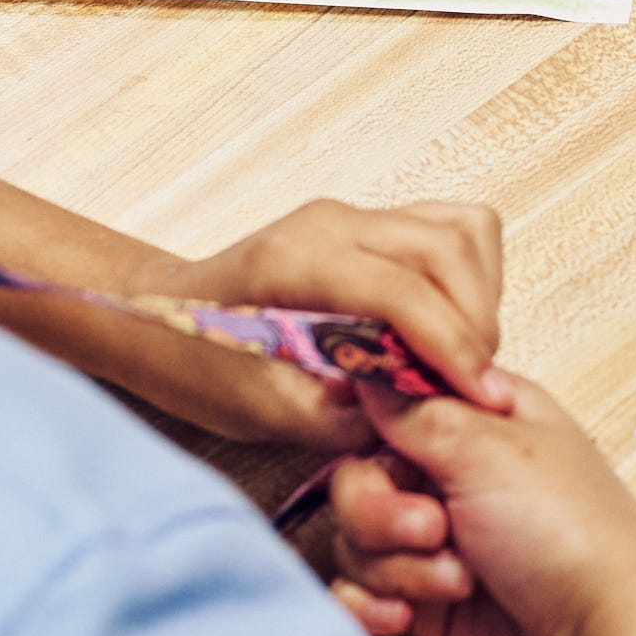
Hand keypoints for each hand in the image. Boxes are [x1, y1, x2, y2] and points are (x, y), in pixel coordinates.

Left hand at [161, 196, 515, 430]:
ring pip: (460, 231)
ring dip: (479, 297)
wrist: (152, 316)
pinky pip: (449, 233)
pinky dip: (468, 279)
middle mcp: (331, 222)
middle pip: (447, 248)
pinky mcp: (370, 224)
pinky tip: (445, 329)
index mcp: (295, 262)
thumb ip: (335, 417)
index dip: (454, 348)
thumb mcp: (256, 409)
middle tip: (471, 388)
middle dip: (475, 324)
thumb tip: (409, 419)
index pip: (404, 291)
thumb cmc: (193, 359)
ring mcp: (353, 215)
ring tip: (459, 358)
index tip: (483, 400)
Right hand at [321, 377, 635, 635]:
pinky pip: (362, 592)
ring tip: (456, 581)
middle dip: (380, 511)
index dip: (365, 418)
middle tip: (432, 530)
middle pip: (360, 478)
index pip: (393, 400)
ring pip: (357, 539)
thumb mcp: (488, 448)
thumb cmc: (569, 533)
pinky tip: (406, 617)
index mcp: (479, 420)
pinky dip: (373, 606)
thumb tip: (365, 368)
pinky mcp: (427, 598)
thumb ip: (413, 408)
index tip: (353, 432)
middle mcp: (456, 475)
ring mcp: (440, 540)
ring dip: (396, 564)